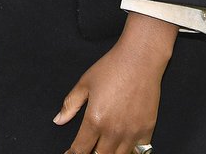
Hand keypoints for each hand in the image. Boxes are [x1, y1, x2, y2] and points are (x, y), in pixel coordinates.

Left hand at [53, 13, 175, 153]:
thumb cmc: (110, 68)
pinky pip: (138, 153)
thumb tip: (58, 120)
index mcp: (95, 119)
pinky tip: (121, 149)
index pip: (81, 148)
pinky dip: (129, 153)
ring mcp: (132, 134)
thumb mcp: (84, 83)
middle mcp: (113, 131)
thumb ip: (70, 105)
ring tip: (102, 149)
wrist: (139, 61)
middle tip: (86, 151)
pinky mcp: (147, 131)